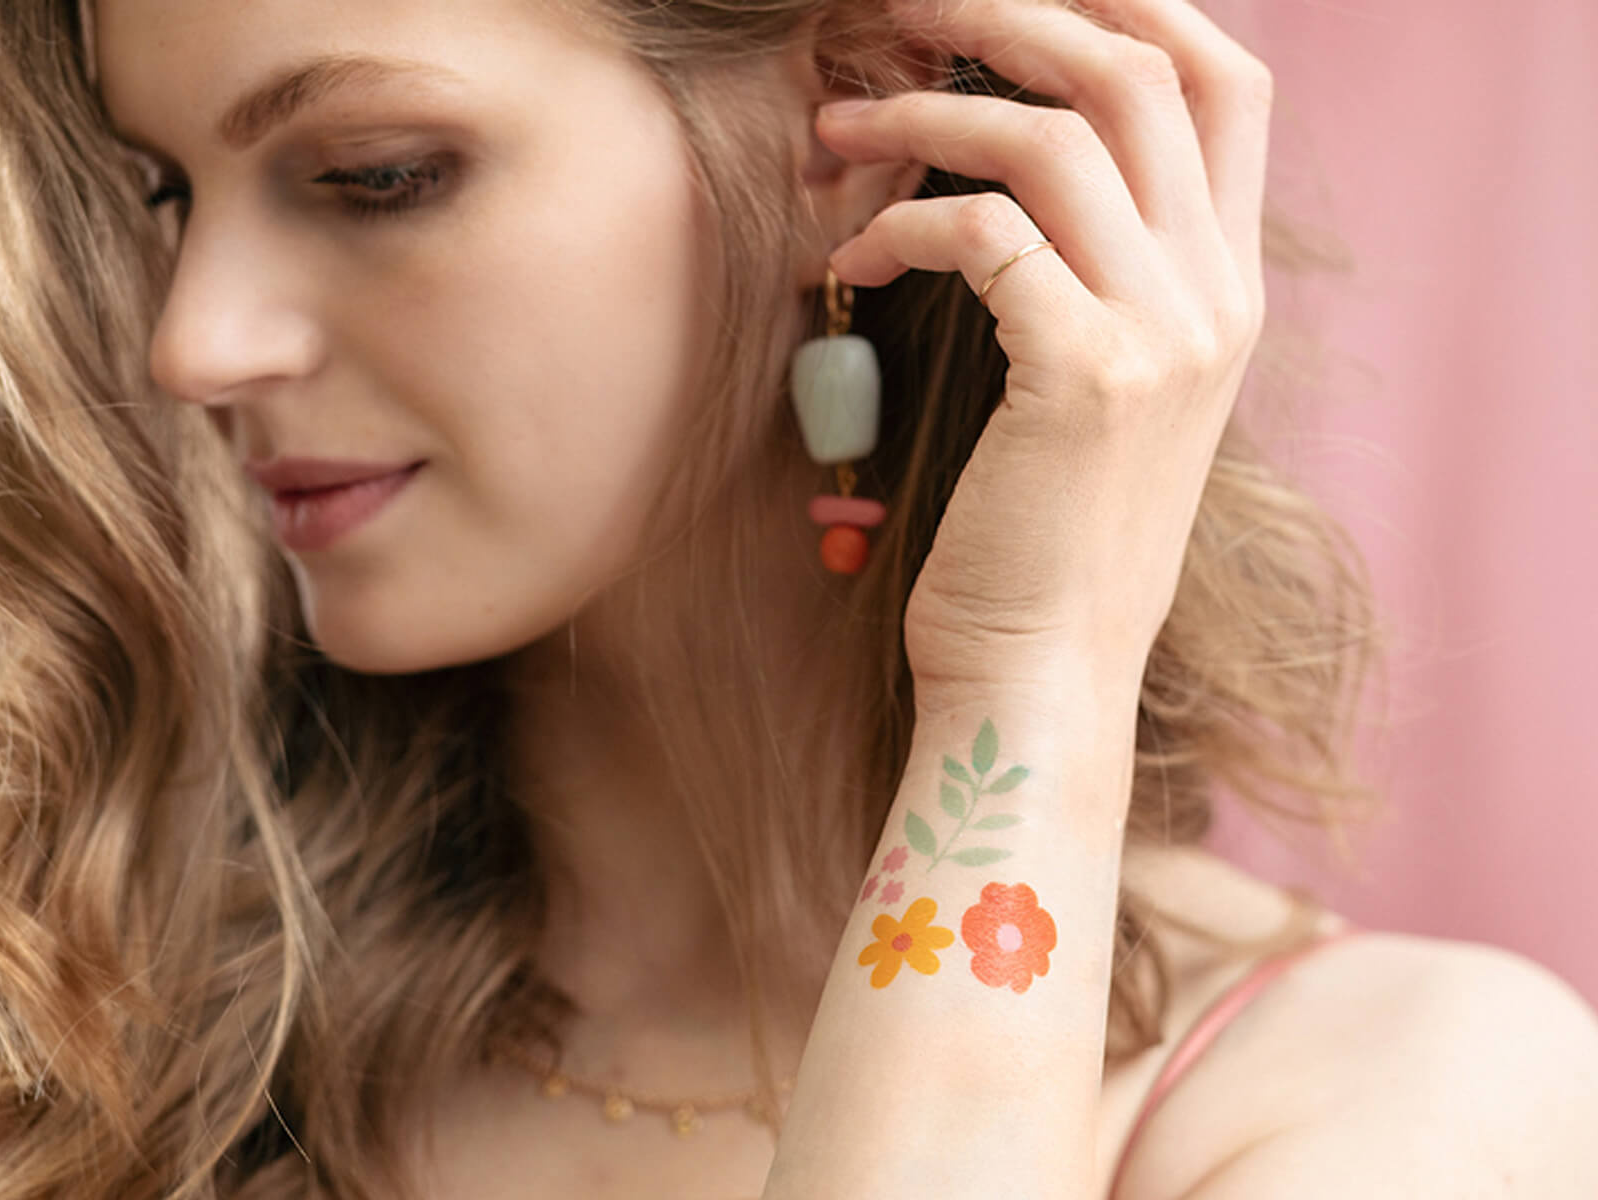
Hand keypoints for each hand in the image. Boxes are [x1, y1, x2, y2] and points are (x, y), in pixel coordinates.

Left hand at [817, 0, 1271, 689]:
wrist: (1042, 674)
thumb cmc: (1040, 540)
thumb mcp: (1095, 393)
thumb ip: (1087, 278)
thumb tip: (998, 179)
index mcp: (1226, 290)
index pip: (1226, 83)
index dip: (1136, 2)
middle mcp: (1217, 297)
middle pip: (1141, 72)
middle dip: (1013, 13)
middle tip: (903, 11)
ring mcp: (1164, 335)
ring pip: (1058, 135)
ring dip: (930, 109)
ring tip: (836, 125)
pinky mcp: (1087, 378)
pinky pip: (985, 235)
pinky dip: (902, 225)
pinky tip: (850, 257)